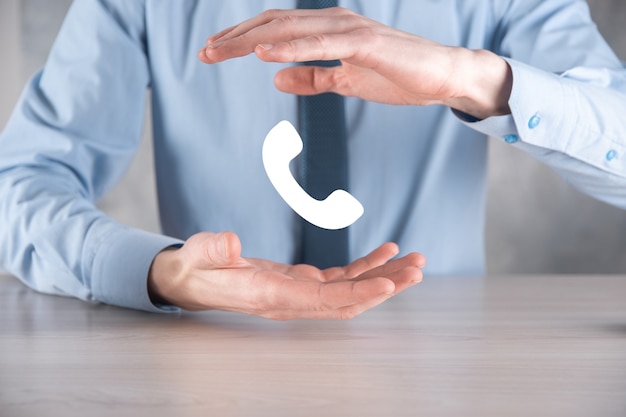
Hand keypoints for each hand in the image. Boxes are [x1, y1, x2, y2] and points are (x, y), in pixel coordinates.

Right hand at [148, 231, 424, 319]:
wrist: (191, 280)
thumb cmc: (194, 269)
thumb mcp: (196, 255)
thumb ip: (212, 250)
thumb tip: (232, 244)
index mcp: (272, 296)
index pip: (324, 301)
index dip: (358, 292)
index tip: (390, 282)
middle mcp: (292, 301)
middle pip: (349, 300)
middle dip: (385, 286)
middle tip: (418, 268)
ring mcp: (299, 293)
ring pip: (350, 290)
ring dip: (383, 276)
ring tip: (414, 260)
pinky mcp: (301, 282)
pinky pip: (340, 278)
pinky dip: (365, 266)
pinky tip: (385, 252)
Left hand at [198, 7, 511, 118]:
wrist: (442, 77)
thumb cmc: (397, 75)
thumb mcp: (345, 81)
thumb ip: (312, 78)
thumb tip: (276, 79)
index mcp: (328, 28)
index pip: (276, 29)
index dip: (243, 39)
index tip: (214, 52)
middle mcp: (334, 21)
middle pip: (274, 24)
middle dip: (235, 39)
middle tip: (204, 53)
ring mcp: (349, 29)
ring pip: (290, 29)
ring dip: (251, 40)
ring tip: (220, 51)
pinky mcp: (364, 43)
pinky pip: (320, 44)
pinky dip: (289, 46)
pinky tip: (263, 53)